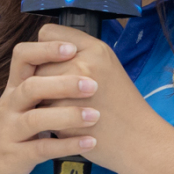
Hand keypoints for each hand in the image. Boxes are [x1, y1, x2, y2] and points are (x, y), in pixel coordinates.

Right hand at [0, 39, 100, 173]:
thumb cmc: (13, 134)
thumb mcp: (20, 106)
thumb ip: (41, 86)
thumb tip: (74, 61)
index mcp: (13, 89)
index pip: (22, 57)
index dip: (45, 49)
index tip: (72, 48)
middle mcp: (9, 107)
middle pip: (31, 86)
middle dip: (63, 83)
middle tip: (94, 85)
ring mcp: (10, 132)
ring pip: (35, 119)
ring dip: (67, 115)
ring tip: (95, 115)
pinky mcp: (15, 157)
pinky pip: (41, 149)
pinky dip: (66, 145)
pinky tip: (90, 143)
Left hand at [36, 23, 162, 173]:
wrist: (138, 140)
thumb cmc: (121, 106)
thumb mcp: (106, 67)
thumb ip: (77, 55)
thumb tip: (42, 51)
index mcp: (95, 48)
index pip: (48, 33)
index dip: (45, 49)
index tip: (52, 63)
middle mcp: (85, 62)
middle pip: (38, 62)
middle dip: (43, 78)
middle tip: (63, 94)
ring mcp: (74, 87)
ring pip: (35, 86)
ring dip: (42, 99)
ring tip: (65, 108)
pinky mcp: (65, 111)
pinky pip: (39, 108)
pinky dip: (48, 117)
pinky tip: (67, 123)